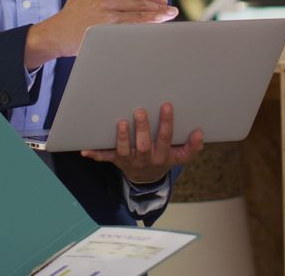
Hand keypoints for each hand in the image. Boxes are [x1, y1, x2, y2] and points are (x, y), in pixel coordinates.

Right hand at [25, 0, 177, 67]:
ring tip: (169, 16)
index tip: (160, 1)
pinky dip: (144, 26)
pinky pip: (129, 28)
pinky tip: (155, 27)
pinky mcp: (105, 30)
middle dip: (156, 6)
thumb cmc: (65, 19)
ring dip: (156, 15)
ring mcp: (106, 17)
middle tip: (172, 9)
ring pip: (136, 14)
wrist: (53, 35)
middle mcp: (106, 3)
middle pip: (137, 3)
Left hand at [80, 103, 203, 183]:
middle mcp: (145, 159)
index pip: (166, 139)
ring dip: (122, 138)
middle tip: (139, 111)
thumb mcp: (181, 157)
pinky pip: (104, 158)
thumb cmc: (164, 159)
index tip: (166, 105)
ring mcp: (129, 160)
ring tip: (121, 123)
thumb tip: (199, 133)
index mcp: (162, 156)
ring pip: (124, 151)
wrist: (146, 179)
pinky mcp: (116, 160)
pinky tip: (85, 150)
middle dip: (142, 129)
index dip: (166, 123)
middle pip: (143, 146)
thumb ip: (192, 147)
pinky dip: (95, 154)